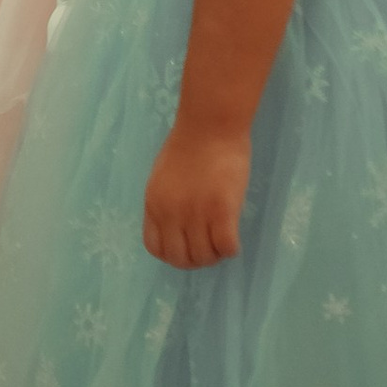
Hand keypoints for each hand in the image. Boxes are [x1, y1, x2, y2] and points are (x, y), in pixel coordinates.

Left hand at [144, 125, 249, 268]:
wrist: (209, 126)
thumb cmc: (188, 145)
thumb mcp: (162, 178)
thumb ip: (166, 203)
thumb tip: (176, 228)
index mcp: (154, 204)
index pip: (155, 248)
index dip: (173, 255)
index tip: (187, 248)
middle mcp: (171, 213)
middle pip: (180, 258)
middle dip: (197, 260)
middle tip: (210, 248)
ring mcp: (196, 214)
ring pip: (205, 256)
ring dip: (216, 255)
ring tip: (223, 240)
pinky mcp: (222, 211)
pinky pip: (226, 247)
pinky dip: (231, 248)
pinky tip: (233, 236)